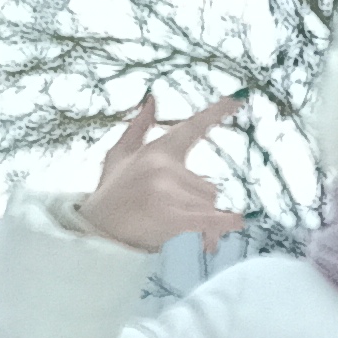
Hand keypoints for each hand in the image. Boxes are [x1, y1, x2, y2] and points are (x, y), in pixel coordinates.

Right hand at [77, 93, 247, 256]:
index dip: (217, 112)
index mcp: (158, 150)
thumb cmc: (112, 193)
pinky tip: (237, 222)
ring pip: (210, 204)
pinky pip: (209, 218)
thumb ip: (138, 127)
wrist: (98, 229)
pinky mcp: (171, 215)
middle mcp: (164, 167)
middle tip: (196, 225)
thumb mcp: (118, 154)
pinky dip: (225, 223)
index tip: (239, 99)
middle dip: (206, 207)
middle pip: (210, 186)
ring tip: (197, 238)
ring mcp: (167, 190)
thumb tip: (151, 99)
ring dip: (210, 222)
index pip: (192, 127)